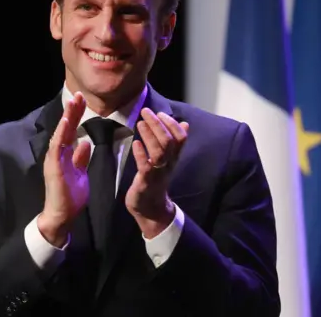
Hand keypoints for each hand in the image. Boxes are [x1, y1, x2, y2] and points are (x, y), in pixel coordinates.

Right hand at [38, 92, 91, 246]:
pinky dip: (61, 134)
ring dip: (67, 118)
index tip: (82, 100)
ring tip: (72, 102)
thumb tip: (85, 143)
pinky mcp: (53, 167)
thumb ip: (81, 158)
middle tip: (79, 94)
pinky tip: (67, 122)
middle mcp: (57, 154)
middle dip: (72, 111)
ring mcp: (53, 159)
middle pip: (65, 128)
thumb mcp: (80, 173)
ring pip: (60, 134)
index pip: (71, 131)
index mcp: (64, 154)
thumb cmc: (70, 197)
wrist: (61, 216)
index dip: (76, 115)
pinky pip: (57, 147)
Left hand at [125, 108, 188, 237]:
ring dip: (149, 135)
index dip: (172, 123)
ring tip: (140, 123)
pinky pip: (146, 167)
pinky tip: (135, 144)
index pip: (181, 137)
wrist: (151, 208)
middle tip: (145, 111)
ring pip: (159, 152)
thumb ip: (175, 142)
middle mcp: (169, 164)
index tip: (160, 113)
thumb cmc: (156, 180)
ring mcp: (158, 173)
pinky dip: (141, 154)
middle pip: (168, 141)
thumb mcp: (168, 160)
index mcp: (174, 157)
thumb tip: (185, 124)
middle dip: (157, 124)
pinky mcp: (146, 182)